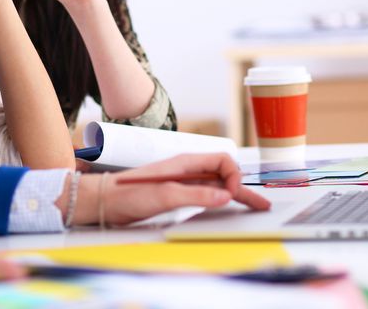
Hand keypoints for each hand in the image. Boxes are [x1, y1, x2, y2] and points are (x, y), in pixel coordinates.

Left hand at [69, 153, 270, 226]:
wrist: (106, 201)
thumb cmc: (130, 194)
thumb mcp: (165, 195)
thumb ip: (196, 194)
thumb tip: (225, 195)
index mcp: (186, 162)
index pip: (222, 160)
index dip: (233, 175)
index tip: (232, 195)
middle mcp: (188, 169)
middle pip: (224, 172)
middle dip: (243, 186)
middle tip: (261, 204)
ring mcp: (184, 181)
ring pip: (218, 184)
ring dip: (236, 194)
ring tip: (257, 206)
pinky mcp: (179, 193)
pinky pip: (207, 194)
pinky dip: (221, 199)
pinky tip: (229, 207)